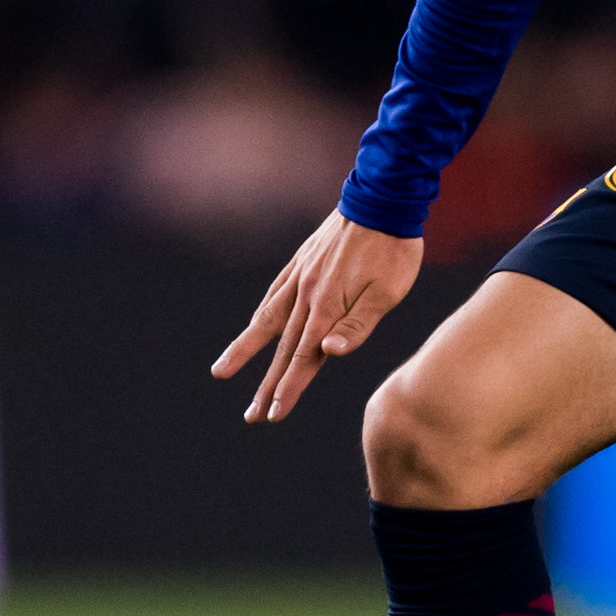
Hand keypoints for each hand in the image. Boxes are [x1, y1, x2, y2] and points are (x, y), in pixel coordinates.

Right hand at [211, 211, 424, 421]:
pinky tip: (252, 327)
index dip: (288, 388)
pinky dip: (260, 316)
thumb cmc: (394, 250)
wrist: (382, 199)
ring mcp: (300, 277)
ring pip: (266, 321)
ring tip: (221, 372)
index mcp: (328, 307)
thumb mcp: (388, 292)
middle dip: (267, 385)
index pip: (304, 358)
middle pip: (282, 349)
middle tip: (251, 416)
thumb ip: (357, 324)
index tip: (272, 414)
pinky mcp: (301, 262)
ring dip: (245, 351)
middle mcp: (307, 295)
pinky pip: (273, 294)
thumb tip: (329, 352)